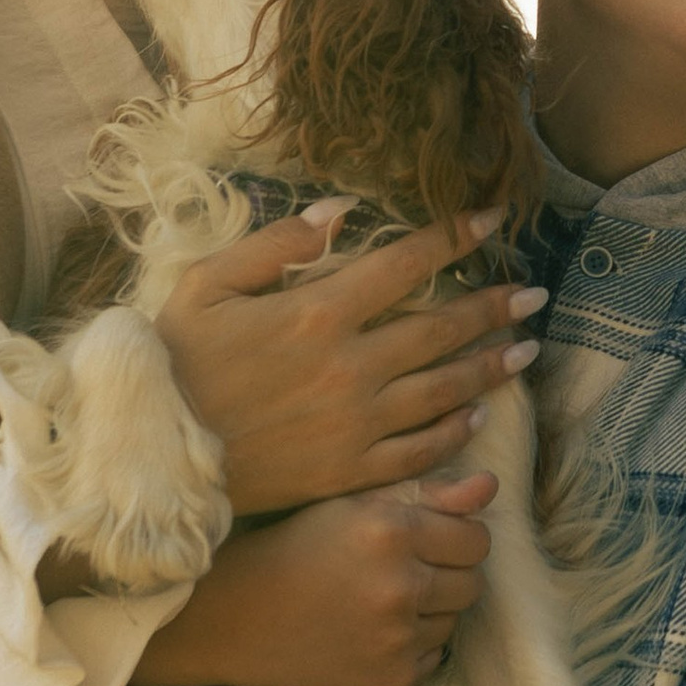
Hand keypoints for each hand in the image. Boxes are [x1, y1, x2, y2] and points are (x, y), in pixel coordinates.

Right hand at [133, 469, 494, 685]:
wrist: (239, 615)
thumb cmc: (297, 546)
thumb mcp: (355, 504)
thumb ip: (430, 494)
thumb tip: (491, 487)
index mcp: (392, 531)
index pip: (476, 540)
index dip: (459, 539)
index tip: (433, 541)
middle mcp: (400, 586)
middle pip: (472, 584)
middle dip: (448, 575)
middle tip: (406, 571)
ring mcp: (396, 639)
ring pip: (452, 622)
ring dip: (429, 611)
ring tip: (380, 601)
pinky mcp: (389, 679)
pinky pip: (430, 658)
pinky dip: (410, 646)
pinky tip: (369, 631)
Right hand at [155, 206, 545, 511]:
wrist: (151, 460)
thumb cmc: (173, 364)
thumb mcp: (206, 286)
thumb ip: (274, 245)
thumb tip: (338, 213)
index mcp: (316, 313)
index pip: (407, 263)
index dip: (455, 235)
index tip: (494, 218)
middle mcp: (349, 368)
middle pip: (440, 329)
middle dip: (493, 307)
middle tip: (534, 294)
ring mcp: (354, 425)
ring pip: (442, 390)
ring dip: (489, 368)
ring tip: (526, 350)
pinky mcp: (349, 471)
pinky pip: (418, 451)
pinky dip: (453, 433)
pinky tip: (476, 417)